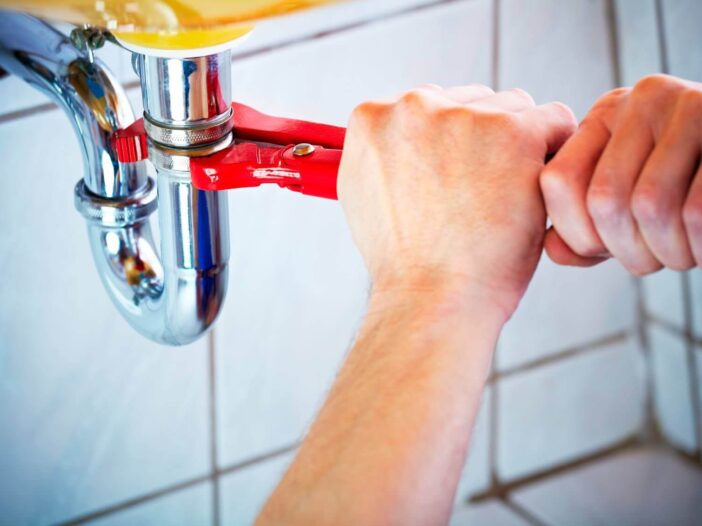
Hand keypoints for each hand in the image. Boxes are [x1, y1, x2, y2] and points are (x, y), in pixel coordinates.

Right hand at [338, 84, 575, 321]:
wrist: (432, 298)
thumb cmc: (406, 262)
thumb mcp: (365, 197)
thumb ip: (383, 155)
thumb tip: (402, 140)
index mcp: (373, 119)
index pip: (428, 106)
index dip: (448, 144)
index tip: (455, 176)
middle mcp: (413, 106)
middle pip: (470, 102)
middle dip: (482, 141)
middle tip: (481, 193)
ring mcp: (463, 116)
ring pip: (512, 109)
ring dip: (518, 145)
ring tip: (504, 198)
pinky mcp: (514, 132)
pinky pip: (554, 121)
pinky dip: (555, 153)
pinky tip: (535, 190)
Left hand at [540, 74, 701, 273]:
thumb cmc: (690, 190)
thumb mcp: (631, 202)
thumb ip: (586, 228)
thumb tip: (554, 248)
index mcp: (606, 115)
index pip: (558, 181)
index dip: (577, 234)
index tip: (607, 250)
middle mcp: (642, 100)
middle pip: (604, 198)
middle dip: (627, 250)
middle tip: (655, 261)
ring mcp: (690, 106)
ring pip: (650, 205)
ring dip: (666, 252)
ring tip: (683, 254)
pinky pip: (696, 211)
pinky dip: (697, 246)